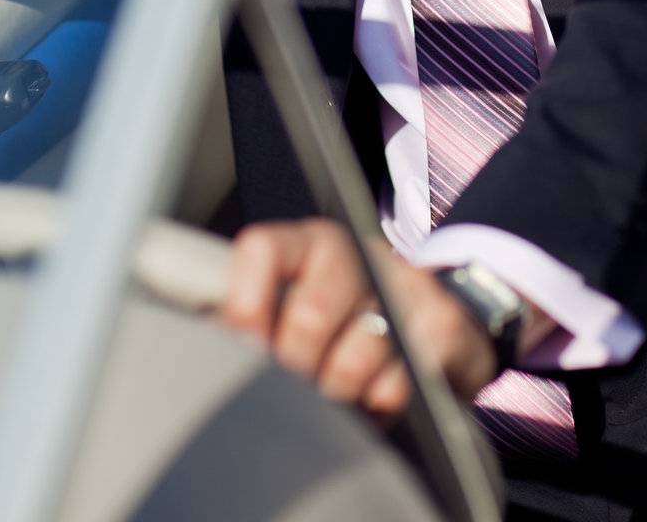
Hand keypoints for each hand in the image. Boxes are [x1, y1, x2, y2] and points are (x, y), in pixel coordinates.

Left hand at [222, 218, 498, 420]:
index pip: (262, 249)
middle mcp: (354, 252)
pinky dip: (382, 403)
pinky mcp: (442, 320)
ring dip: (341, 392)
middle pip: (310, 314)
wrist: (431, 330)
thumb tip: (205, 347)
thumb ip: (250, 321)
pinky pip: (400, 380)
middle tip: (297, 384)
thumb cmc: (341, 328)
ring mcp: (402, 281)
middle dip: (297, 368)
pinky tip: (376, 396)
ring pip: (357, 354)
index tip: (242, 345)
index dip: (245, 303)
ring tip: (337, 394)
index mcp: (305, 244)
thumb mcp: (291, 311)